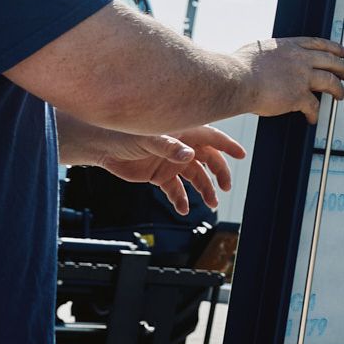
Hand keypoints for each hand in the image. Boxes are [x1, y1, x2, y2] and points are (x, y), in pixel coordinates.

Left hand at [95, 125, 246, 214]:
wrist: (102, 147)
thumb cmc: (124, 134)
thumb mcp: (148, 140)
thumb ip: (169, 148)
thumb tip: (189, 156)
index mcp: (183, 134)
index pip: (211, 138)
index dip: (227, 146)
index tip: (241, 155)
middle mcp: (181, 148)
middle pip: (208, 160)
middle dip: (219, 173)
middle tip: (225, 187)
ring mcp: (171, 163)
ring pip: (195, 177)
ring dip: (204, 190)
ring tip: (211, 204)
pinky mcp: (160, 176)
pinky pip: (175, 190)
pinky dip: (180, 200)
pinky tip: (182, 209)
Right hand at [237, 36, 343, 122]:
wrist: (236, 79)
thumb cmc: (239, 67)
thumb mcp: (259, 49)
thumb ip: (271, 53)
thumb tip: (267, 56)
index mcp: (290, 46)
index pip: (319, 44)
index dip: (334, 48)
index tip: (342, 53)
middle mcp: (300, 59)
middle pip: (331, 62)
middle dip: (343, 68)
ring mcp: (301, 77)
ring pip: (330, 82)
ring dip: (338, 90)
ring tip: (340, 96)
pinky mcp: (298, 96)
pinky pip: (314, 106)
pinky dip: (315, 114)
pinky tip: (313, 118)